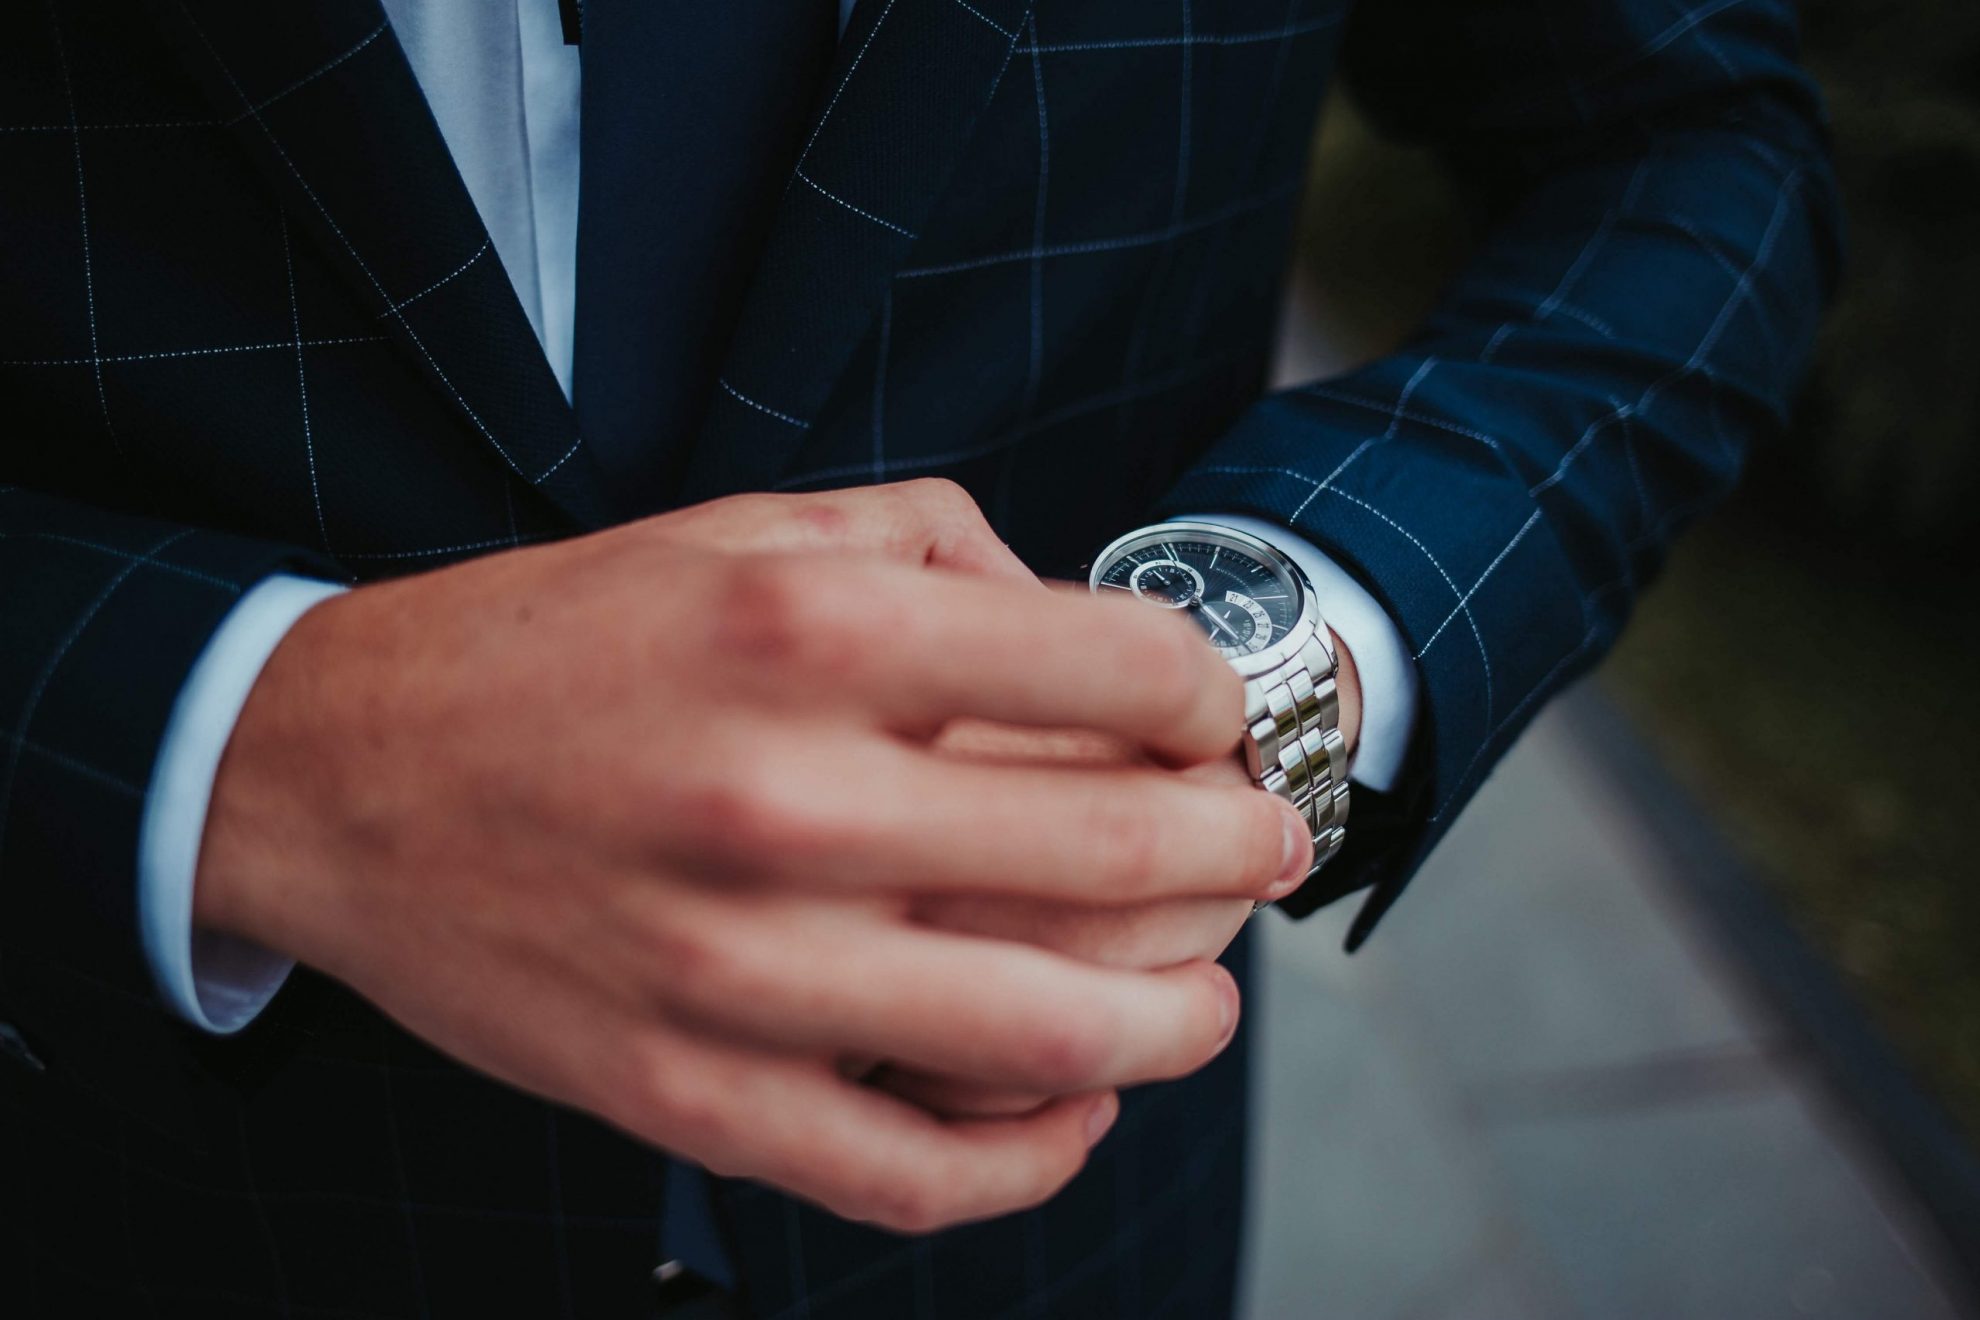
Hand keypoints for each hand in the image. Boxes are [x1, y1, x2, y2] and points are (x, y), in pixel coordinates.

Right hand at [196, 481, 1313, 1232]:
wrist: (335, 774)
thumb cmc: (560, 640)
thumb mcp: (739, 530)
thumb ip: (930, 548)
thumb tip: (1078, 625)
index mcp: (805, 636)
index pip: (1115, 662)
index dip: (1209, 694)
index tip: (1212, 716)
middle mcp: (782, 802)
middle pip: (1117, 849)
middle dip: (1240, 845)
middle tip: (1271, 845)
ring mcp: (737, 972)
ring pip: (1045, 1036)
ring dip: (1179, 1023)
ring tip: (1210, 1000)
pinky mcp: (688, 1095)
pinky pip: (911, 1172)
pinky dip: (1032, 1157)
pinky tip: (1079, 1109)